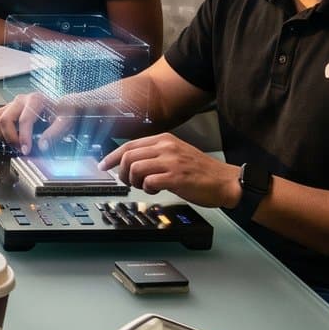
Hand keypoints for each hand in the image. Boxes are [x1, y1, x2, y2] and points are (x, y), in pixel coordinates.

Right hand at [0, 93, 69, 153]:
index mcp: (36, 100)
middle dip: (11, 138)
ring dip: (2, 135)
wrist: (61, 107)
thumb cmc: (63, 113)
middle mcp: (21, 100)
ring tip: (14, 143)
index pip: (24, 120)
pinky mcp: (8, 109)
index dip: (24, 138)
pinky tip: (9, 137)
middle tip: (20, 149)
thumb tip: (41, 146)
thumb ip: (54, 134)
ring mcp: (13, 104)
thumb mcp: (65, 122)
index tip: (26, 150)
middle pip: (4, 119)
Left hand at [98, 133, 238, 206]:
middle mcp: (166, 147)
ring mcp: (171, 161)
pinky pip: (148, 181)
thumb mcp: (176, 153)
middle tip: (127, 182)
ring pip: (135, 168)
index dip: (112, 157)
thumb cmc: (200, 171)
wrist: (225, 181)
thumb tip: (131, 163)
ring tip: (143, 186)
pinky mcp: (176, 177)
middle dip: (121, 172)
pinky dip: (147, 188)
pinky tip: (155, 189)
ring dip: (133, 181)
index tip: (103, 166)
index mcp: (164, 140)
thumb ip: (155, 155)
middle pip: (128, 156)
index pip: (129, 145)